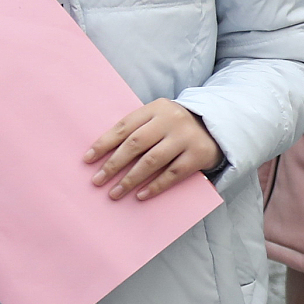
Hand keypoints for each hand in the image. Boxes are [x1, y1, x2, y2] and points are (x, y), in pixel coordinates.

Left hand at [85, 99, 220, 200]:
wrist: (216, 127)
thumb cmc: (176, 126)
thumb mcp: (158, 118)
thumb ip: (137, 129)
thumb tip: (102, 155)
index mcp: (157, 108)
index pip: (125, 125)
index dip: (104, 143)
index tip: (87, 159)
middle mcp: (172, 119)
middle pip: (136, 143)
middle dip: (113, 164)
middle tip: (97, 181)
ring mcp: (186, 137)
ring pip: (152, 160)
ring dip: (130, 179)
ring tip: (114, 193)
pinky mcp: (198, 154)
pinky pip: (173, 173)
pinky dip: (155, 186)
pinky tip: (140, 195)